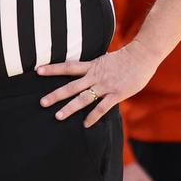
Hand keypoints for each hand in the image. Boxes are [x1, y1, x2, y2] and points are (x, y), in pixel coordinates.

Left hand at [37, 41, 161, 126]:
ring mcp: (105, 86)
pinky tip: (85, 125)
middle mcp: (95, 76)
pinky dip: (93, 116)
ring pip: (83, 98)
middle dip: (56, 95)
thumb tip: (87, 70)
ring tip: (58, 116)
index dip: (52, 68)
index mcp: (92, 66)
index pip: (68, 66)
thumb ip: (95, 67)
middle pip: (71, 86)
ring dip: (70, 108)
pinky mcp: (117, 94)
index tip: (37, 70)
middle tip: (41, 102)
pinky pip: (103, 107)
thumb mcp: (105, 59)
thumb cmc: (126, 58)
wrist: (143, 55)